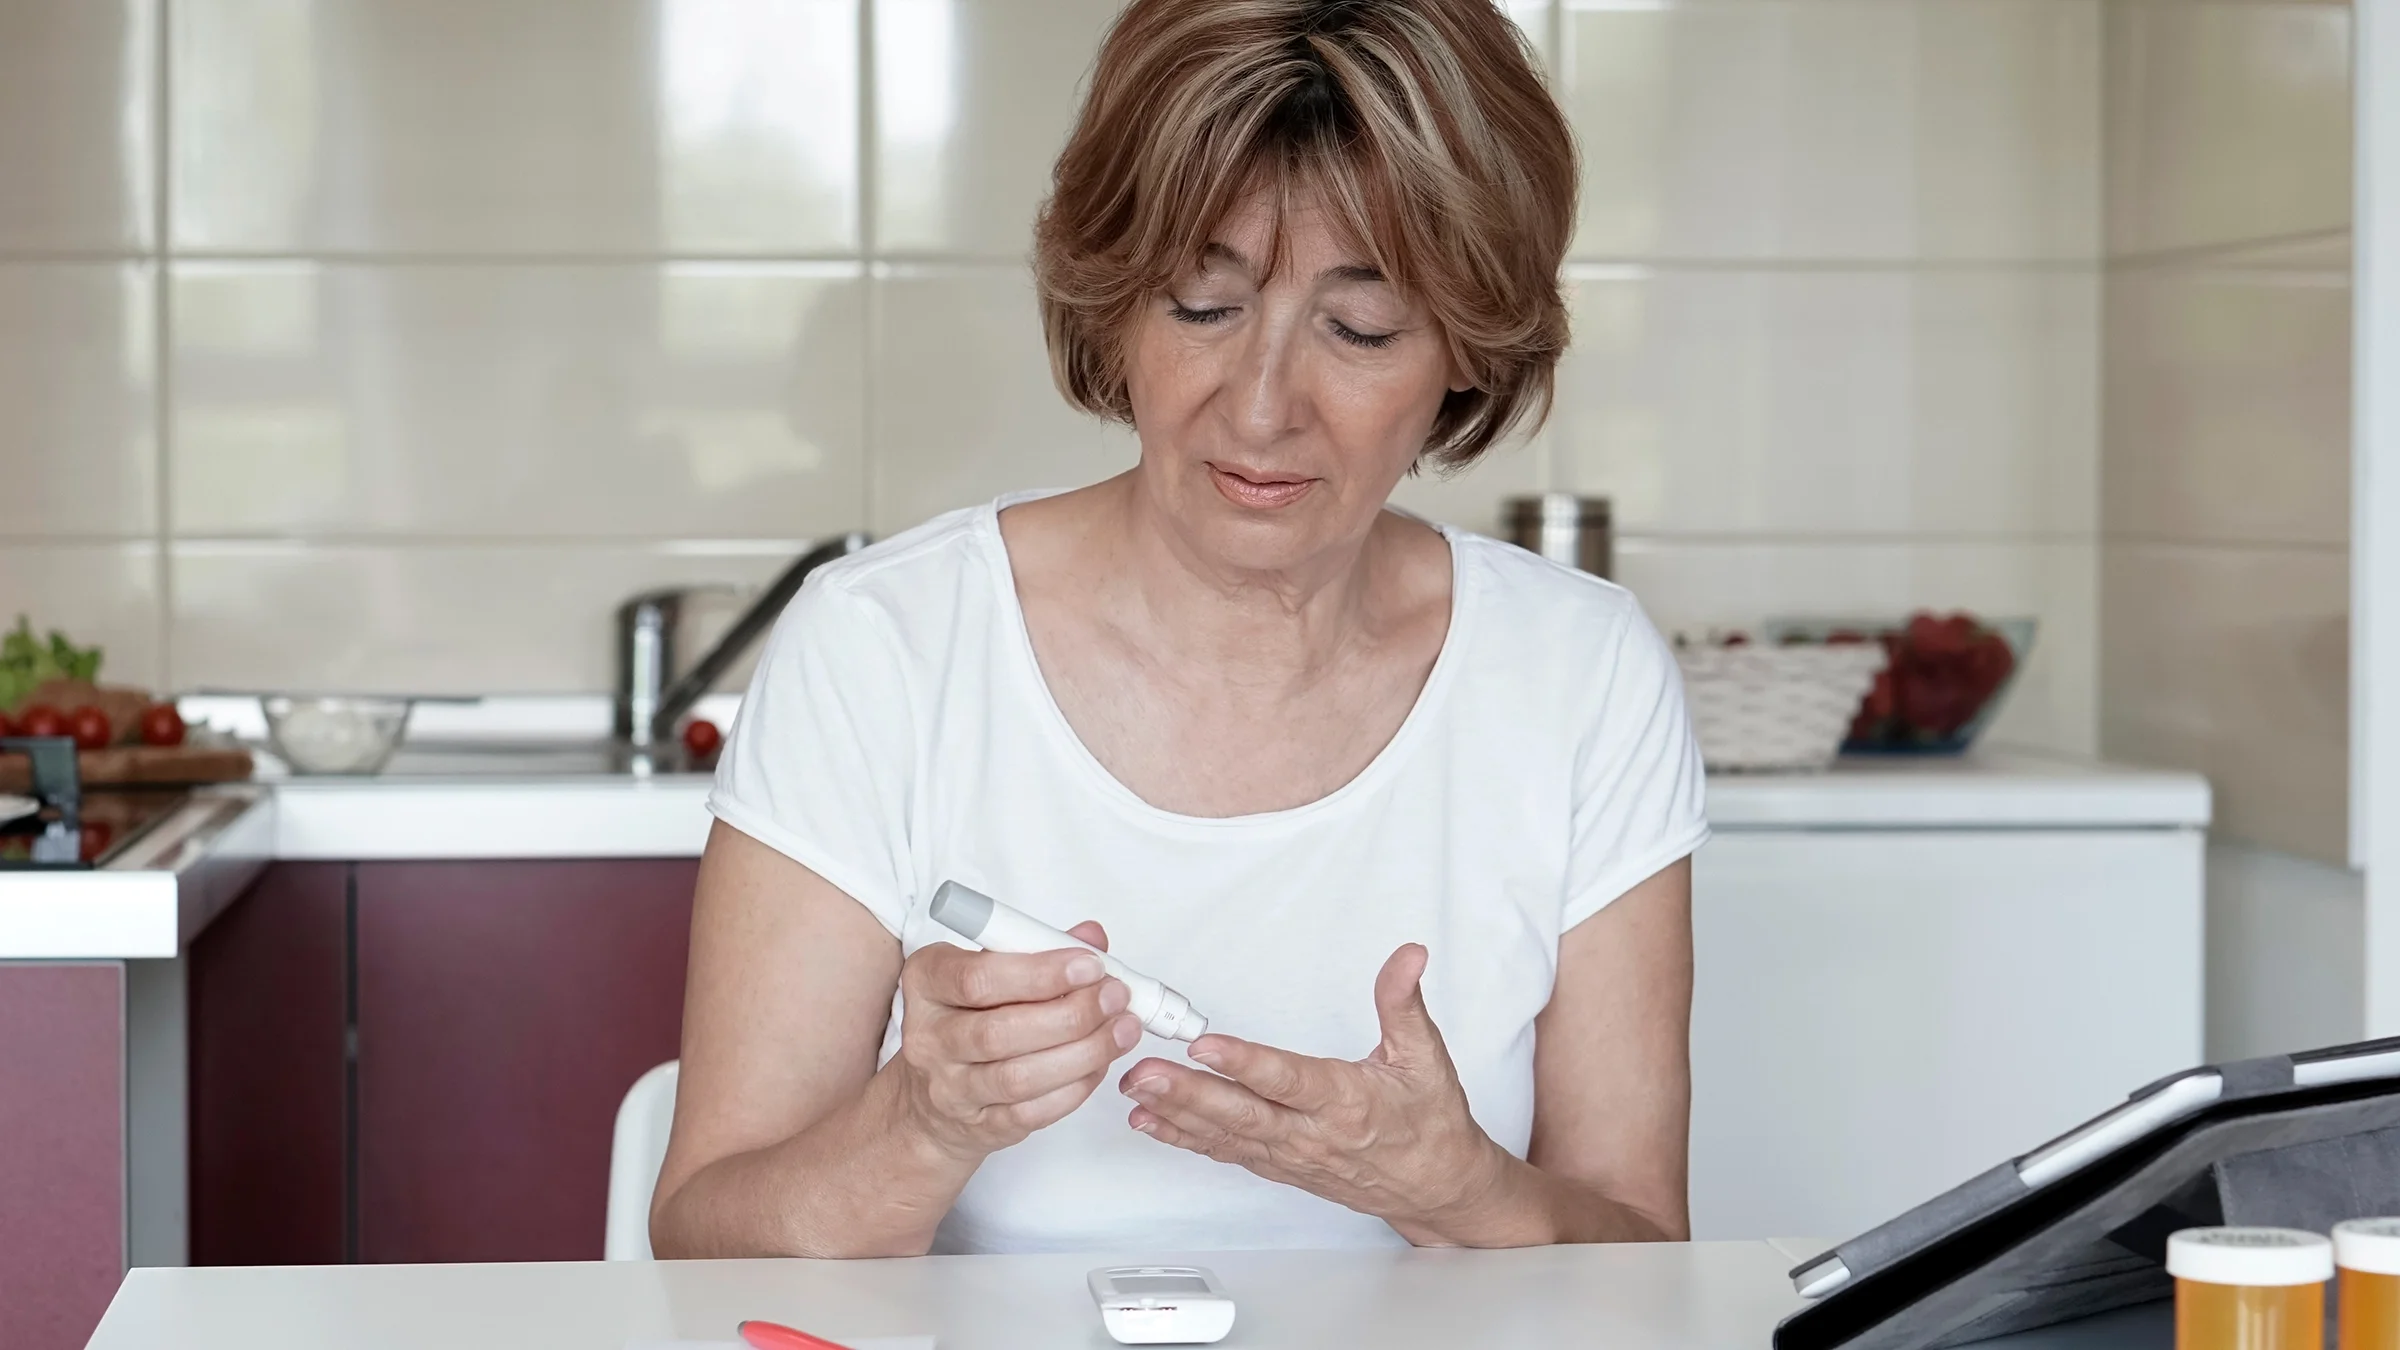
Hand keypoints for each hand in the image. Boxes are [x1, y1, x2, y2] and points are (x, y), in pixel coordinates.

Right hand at [893, 921, 1144, 1160]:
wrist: (931, 1100)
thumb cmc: (969, 1018)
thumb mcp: (992, 972)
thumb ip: (1040, 950)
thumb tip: (1091, 938)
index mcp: (927, 982)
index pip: (977, 978)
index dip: (1040, 973)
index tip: (1090, 965)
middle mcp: (929, 1037)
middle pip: (1000, 1031)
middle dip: (1071, 1014)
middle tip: (1115, 997)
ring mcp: (950, 1088)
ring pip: (1020, 1077)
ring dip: (1083, 1052)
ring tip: (1122, 1029)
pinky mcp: (978, 1126)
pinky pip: (1033, 1112)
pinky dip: (1076, 1087)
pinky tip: (1100, 1064)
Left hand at [1118, 943, 1507, 1243]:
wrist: (1434, 1187)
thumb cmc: (1429, 1124)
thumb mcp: (1426, 1057)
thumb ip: (1403, 1003)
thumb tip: (1407, 957)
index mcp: (1346, 1101)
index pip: (1288, 1079)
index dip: (1245, 1063)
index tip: (1206, 1045)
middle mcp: (1311, 1132)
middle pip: (1242, 1113)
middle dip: (1188, 1093)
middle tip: (1146, 1072)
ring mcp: (1290, 1154)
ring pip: (1225, 1135)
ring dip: (1176, 1113)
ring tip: (1135, 1091)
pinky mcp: (1278, 1166)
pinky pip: (1225, 1151)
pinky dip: (1185, 1137)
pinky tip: (1152, 1121)